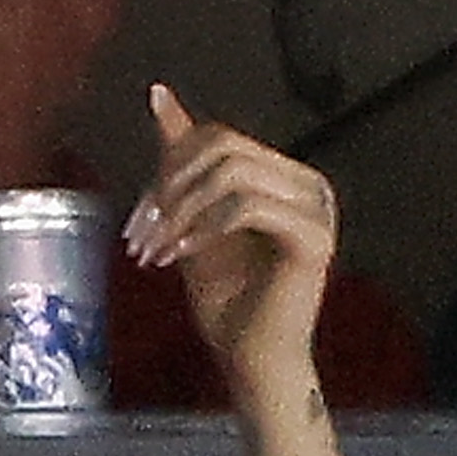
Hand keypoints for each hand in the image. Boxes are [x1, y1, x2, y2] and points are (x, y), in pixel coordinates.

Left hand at [123, 85, 337, 405]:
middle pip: (223, 147)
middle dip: (170, 188)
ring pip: (232, 173)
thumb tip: (157, 93)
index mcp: (285, 176)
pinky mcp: (314, 238)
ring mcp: (317, 210)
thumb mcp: (190, 219)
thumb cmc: (228, 301)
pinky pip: (248, 207)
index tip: (139, 222)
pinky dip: (204, 229)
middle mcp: (308, 184)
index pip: (216, 139)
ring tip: (158, 252)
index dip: (167, 170)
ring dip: (181, 212)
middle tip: (142, 236)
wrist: (251, 362)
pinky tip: (181, 257)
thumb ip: (181, 159)